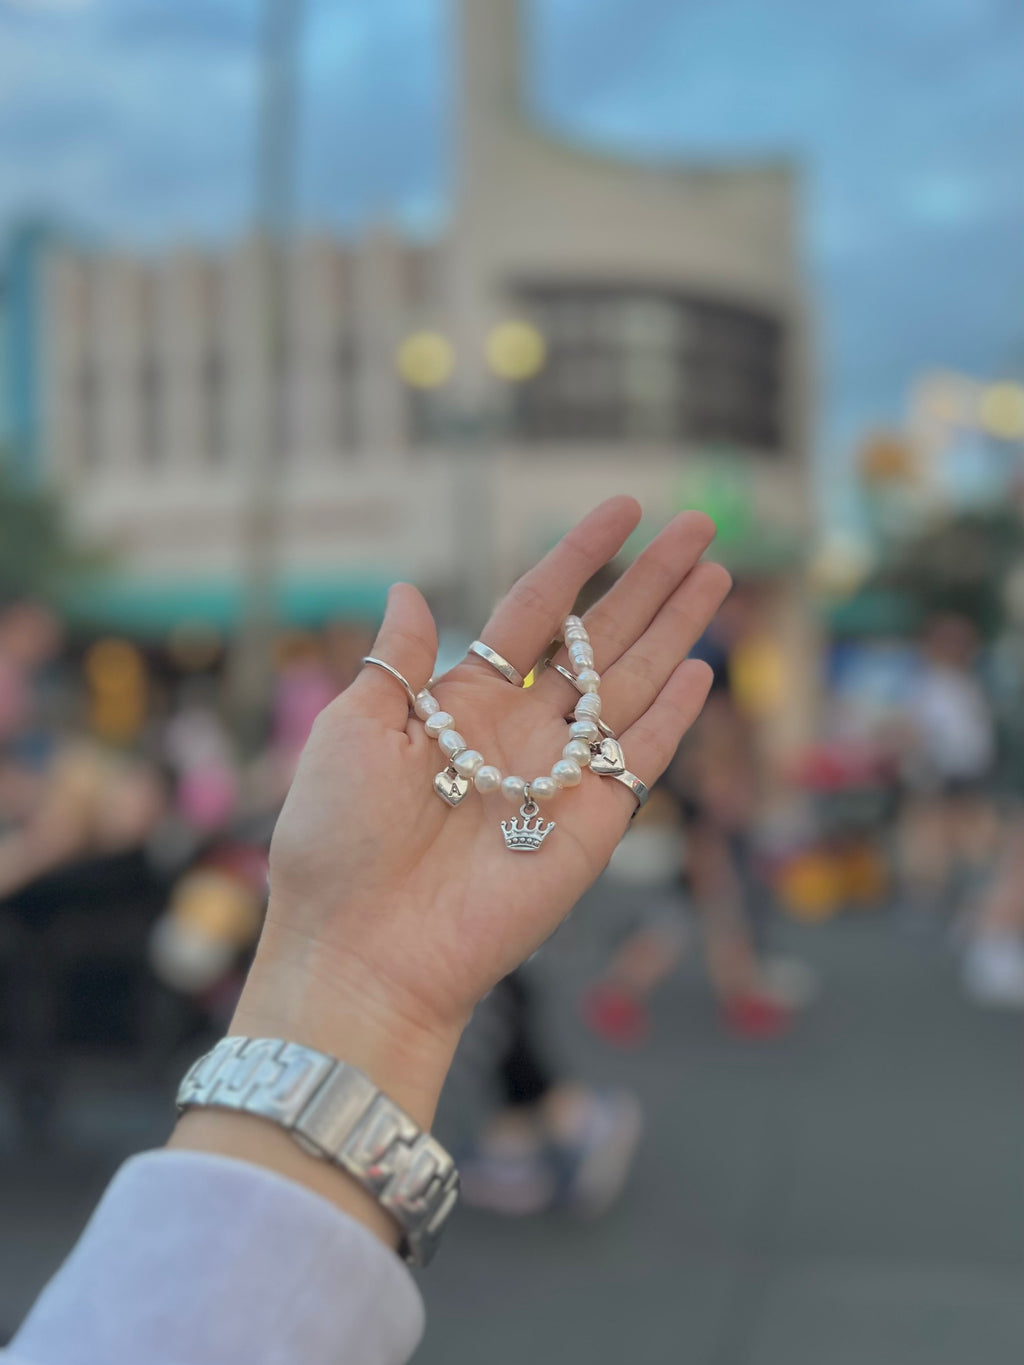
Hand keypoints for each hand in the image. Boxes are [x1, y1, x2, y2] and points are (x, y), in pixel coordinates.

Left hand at [229, 497, 729, 1126]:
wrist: (361, 950)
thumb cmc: (337, 841)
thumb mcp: (350, 729)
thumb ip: (396, 661)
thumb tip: (411, 589)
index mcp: (461, 702)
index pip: (535, 610)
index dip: (579, 555)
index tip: (624, 507)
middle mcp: (519, 731)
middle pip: (599, 639)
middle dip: (649, 582)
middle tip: (698, 528)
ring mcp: (560, 777)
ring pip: (630, 687)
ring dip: (675, 630)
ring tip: (715, 574)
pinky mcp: (591, 827)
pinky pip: (640, 759)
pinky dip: (673, 717)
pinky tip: (701, 668)